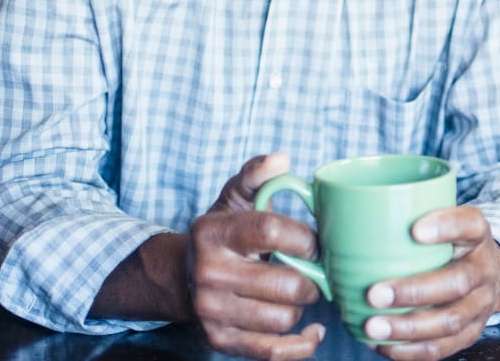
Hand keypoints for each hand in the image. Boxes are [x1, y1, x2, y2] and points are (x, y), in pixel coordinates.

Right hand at [188, 153, 324, 360]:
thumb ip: (257, 175)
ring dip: (301, 307)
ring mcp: (212, 311)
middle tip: (313, 271)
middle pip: (285, 283)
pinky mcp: (219, 340)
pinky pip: (272, 351)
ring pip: (283, 317)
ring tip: (298, 292)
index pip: (270, 231)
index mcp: (216, 233)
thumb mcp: (235, 199)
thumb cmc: (223, 234)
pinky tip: (311, 330)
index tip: (316, 242)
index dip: (306, 238)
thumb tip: (281, 158)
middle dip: (311, 278)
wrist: (182, 277)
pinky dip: (300, 345)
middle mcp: (210, 273)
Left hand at [362, 206, 499, 360]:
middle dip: (414, 291)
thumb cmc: (450, 244)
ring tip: (372, 327)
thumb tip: (335, 216)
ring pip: (449, 320)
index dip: (446, 227)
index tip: (415, 229)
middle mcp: (483, 269)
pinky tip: (384, 344)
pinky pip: (443, 347)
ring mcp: (480, 304)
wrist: (489, 274)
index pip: (469, 225)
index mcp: (476, 234)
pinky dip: (411, 350)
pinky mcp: (472, 332)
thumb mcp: (441, 220)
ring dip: (408, 327)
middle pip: (457, 282)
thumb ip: (404, 217)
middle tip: (374, 293)